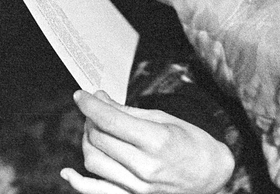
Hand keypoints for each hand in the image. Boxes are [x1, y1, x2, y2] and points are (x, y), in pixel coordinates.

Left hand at [61, 90, 233, 193]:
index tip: (81, 96)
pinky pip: (97, 192)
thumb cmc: (192, 143)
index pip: (110, 121)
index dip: (90, 105)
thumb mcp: (164, 119)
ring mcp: (138, 187)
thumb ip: (128, 112)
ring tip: (93, 130)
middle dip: (89, 119)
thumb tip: (100, 99)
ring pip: (94, 162)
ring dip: (87, 142)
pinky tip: (68, 173)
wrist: (210, 174)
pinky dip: (79, 183)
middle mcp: (145, 167)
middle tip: (92, 109)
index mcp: (156, 141)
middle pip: (99, 139)